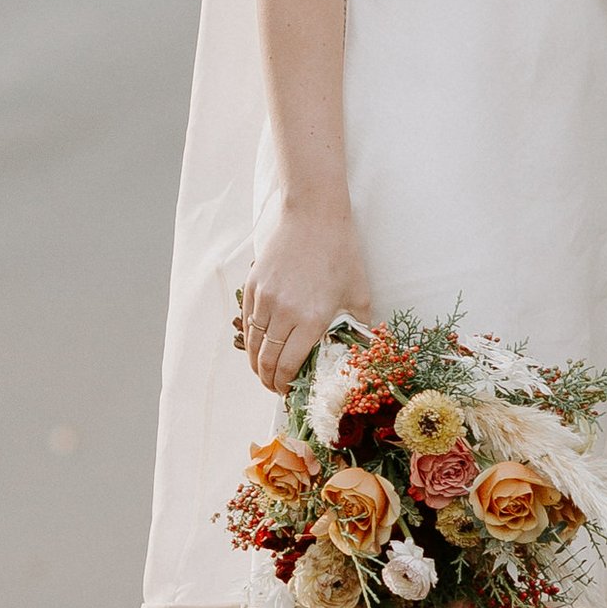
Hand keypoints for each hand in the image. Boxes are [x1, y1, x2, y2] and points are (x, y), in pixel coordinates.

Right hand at [240, 198, 371, 396]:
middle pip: (267, 360)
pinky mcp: (253, 286)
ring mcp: (265, 298)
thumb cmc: (341, 252)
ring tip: (265, 371)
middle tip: (275, 388)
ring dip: (257, 363)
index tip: (288, 392)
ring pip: (253, 343)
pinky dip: (251, 339)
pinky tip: (258, 346)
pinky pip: (247, 322)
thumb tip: (356, 352)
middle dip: (269, 380)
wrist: (314, 215)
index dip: (286, 385)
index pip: (289, 365)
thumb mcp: (359, 293)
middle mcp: (283, 312)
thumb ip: (358, 327)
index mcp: (311, 318)